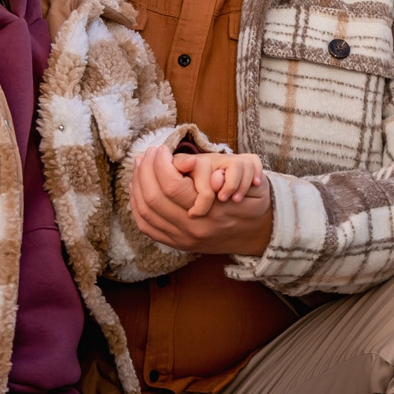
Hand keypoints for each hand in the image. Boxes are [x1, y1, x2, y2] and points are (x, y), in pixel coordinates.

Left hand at [131, 141, 274, 254]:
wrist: (257, 233)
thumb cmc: (251, 201)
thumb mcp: (246, 180)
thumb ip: (220, 171)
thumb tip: (188, 165)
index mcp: (211, 213)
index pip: (172, 186)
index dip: (161, 164)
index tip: (161, 149)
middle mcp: (193, 229)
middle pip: (153, 199)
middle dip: (145, 171)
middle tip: (147, 153)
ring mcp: (182, 240)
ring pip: (145, 212)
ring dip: (137, 185)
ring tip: (139, 164)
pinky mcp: (176, 244)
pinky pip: (145, 226)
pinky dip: (136, 205)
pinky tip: (137, 186)